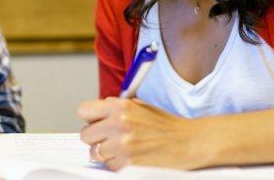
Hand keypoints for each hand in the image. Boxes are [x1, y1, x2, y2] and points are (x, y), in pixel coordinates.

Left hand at [77, 97, 203, 170]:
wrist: (189, 142)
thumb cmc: (166, 125)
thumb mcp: (140, 106)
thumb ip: (116, 107)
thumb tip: (95, 112)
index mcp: (120, 107)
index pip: (84, 111)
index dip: (90, 119)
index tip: (96, 123)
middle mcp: (119, 124)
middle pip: (86, 135)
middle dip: (96, 138)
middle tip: (109, 139)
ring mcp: (122, 145)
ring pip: (94, 153)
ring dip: (104, 153)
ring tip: (120, 149)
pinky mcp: (128, 163)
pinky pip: (108, 166)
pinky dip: (116, 164)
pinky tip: (129, 158)